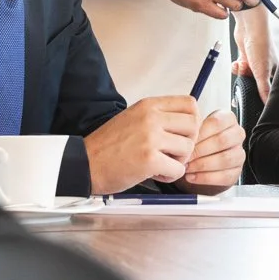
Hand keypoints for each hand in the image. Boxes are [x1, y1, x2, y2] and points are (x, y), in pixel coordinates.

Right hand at [83, 95, 197, 193]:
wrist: (84, 164)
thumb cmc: (108, 145)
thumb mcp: (134, 118)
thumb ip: (158, 117)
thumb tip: (187, 123)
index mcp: (148, 106)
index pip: (190, 104)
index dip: (193, 121)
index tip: (183, 133)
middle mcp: (151, 118)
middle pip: (194, 126)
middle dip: (188, 142)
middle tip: (173, 152)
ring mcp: (151, 138)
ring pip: (188, 148)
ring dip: (179, 161)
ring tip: (161, 164)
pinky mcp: (150, 160)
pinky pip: (178, 169)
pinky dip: (170, 176)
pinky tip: (155, 174)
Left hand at [182, 110, 244, 190]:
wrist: (200, 160)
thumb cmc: (197, 141)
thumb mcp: (193, 130)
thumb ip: (190, 129)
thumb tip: (181, 136)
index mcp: (228, 119)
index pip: (217, 122)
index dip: (200, 133)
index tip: (186, 141)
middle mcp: (237, 135)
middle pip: (222, 141)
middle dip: (200, 150)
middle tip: (185, 156)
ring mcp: (239, 153)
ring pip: (225, 159)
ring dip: (202, 165)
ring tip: (187, 167)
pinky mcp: (236, 171)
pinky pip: (225, 176)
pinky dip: (205, 178)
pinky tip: (192, 176)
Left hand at [231, 6, 273, 102]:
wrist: (249, 26)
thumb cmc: (261, 44)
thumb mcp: (262, 71)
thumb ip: (264, 89)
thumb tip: (268, 103)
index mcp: (275, 72)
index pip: (269, 90)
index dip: (261, 94)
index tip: (253, 97)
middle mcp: (266, 68)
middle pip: (255, 84)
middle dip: (248, 81)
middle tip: (246, 77)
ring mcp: (255, 63)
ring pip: (245, 77)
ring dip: (241, 72)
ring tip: (243, 65)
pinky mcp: (246, 58)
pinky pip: (239, 69)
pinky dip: (236, 67)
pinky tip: (238, 62)